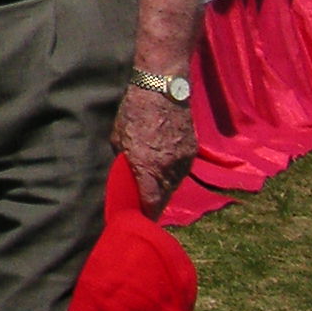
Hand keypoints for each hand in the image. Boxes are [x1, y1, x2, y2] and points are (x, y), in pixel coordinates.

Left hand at [114, 84, 197, 217]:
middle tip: (143, 209)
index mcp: (148, 167)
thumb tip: (125, 175)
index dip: (145, 214)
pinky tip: (163, 173)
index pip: (151, 203)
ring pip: (174, 185)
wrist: (162, 90)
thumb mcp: (118, 139)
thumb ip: (123, 161)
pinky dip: (172, 175)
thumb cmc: (134, 112)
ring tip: (152, 191)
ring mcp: (184, 161)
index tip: (138, 220)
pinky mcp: (192, 152)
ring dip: (163, 189)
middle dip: (154, 204)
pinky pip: (182, 171)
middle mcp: (169, 168)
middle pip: (164, 197)